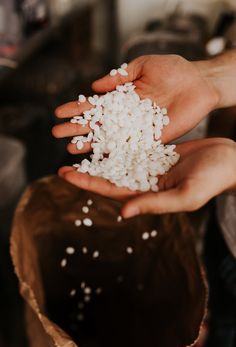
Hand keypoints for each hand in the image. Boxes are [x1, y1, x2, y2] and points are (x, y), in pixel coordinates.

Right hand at [52, 54, 218, 148]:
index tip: (59, 113)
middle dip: (77, 129)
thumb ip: (120, 76)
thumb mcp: (143, 66)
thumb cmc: (173, 70)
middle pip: (97, 124)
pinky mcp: (151, 140)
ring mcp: (137, 130)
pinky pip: (130, 149)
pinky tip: (100, 159)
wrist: (199, 83)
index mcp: (122, 98)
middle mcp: (127, 116)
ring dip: (91, 144)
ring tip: (71, 149)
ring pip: (110, 139)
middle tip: (57, 134)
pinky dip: (115, 154)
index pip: (95, 105)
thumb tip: (95, 86)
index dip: (77, 109)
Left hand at [58, 138, 235, 217]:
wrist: (229, 160)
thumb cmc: (212, 180)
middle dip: (86, 169)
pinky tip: (105, 133)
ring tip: (79, 144)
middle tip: (63, 159)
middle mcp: (145, 180)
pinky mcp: (157, 151)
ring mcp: (150, 165)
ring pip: (119, 159)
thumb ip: (154, 203)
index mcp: (148, 194)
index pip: (111, 190)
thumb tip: (122, 212)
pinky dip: (118, 140)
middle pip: (109, 174)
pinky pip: (133, 145)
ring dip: (99, 153)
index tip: (64, 173)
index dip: (87, 182)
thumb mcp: (185, 195)